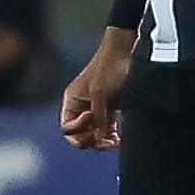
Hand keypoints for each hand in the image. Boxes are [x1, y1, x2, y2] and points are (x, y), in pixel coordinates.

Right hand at [59, 28, 136, 150]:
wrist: (127, 51)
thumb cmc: (109, 69)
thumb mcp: (101, 95)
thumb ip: (99, 117)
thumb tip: (100, 138)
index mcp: (72, 103)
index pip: (68, 128)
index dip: (78, 129)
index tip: (91, 117)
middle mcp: (81, 108)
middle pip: (79, 135)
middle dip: (91, 141)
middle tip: (106, 142)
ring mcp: (96, 109)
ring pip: (94, 134)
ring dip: (102, 141)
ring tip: (114, 143)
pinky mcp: (111, 109)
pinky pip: (106, 129)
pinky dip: (110, 136)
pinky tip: (118, 139)